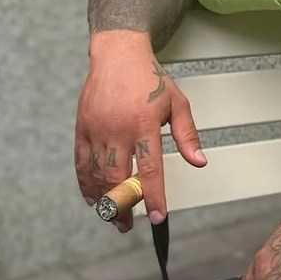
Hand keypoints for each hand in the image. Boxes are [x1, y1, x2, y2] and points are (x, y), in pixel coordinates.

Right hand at [74, 31, 205, 230]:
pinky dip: (86, 184)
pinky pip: (81, 163)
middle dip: (123, 206)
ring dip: (105, 200)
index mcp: (145, 124)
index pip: (150, 168)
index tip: (158, 216)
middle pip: (118, 178)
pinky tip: (93, 198)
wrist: (118, 54)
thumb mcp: (178, 103)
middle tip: (128, 225)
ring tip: (114, 216)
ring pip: (98, 174)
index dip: (153, 195)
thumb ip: (187, 135)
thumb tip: (199, 161)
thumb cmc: (150, 79)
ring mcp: (97, 129)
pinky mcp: (82, 128)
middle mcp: (118, 129)